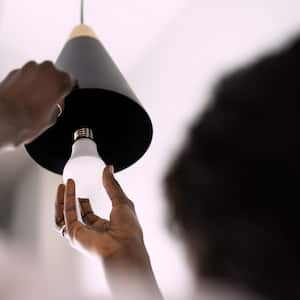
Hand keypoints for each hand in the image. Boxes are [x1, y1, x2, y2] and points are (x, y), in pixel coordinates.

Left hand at [0, 61, 74, 146]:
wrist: (3, 119)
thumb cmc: (27, 119)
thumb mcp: (53, 118)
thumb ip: (58, 105)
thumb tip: (55, 104)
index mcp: (59, 80)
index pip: (70, 80)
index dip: (67, 90)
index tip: (64, 96)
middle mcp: (45, 70)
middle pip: (54, 74)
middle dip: (52, 86)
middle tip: (49, 101)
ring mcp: (28, 69)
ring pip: (39, 74)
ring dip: (38, 84)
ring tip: (35, 102)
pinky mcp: (14, 72)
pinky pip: (25, 76)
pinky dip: (26, 85)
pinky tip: (24, 99)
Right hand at [55, 166, 162, 298]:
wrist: (125, 246)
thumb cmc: (129, 229)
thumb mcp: (122, 201)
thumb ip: (112, 185)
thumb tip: (108, 168)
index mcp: (103, 226)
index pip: (89, 214)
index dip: (83, 202)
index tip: (81, 189)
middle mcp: (90, 231)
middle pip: (74, 214)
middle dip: (69, 200)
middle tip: (68, 185)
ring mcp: (81, 234)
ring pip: (65, 216)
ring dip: (63, 199)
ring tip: (64, 184)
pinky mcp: (74, 234)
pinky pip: (65, 215)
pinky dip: (65, 200)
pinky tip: (67, 187)